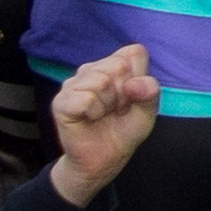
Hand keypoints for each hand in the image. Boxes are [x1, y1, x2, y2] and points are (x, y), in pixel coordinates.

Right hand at [46, 45, 157, 205]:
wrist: (105, 158)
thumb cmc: (125, 129)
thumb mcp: (148, 110)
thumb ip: (149, 92)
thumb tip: (135, 83)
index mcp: (115, 64)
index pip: (134, 52)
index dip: (139, 78)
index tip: (132, 97)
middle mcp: (92, 69)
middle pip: (118, 66)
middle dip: (124, 93)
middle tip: (116, 110)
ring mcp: (73, 84)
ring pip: (101, 81)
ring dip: (108, 104)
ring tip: (103, 114)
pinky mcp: (60, 101)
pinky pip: (85, 99)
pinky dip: (93, 113)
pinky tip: (89, 119)